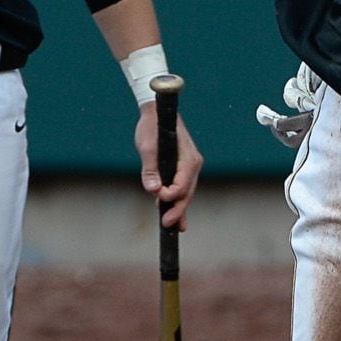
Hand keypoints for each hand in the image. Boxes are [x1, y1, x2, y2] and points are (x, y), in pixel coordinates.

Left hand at [134, 106, 203, 231]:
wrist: (157, 113)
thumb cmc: (152, 127)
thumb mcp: (147, 147)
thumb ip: (150, 169)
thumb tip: (153, 190)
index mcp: (188, 158)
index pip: (182, 184)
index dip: (171, 195)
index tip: (158, 198)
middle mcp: (193, 164)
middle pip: (187, 193)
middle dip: (178, 210)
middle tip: (167, 225)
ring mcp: (190, 167)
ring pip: (186, 193)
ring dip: (178, 208)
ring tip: (171, 226)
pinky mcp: (183, 169)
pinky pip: (183, 189)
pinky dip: (179, 202)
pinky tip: (178, 219)